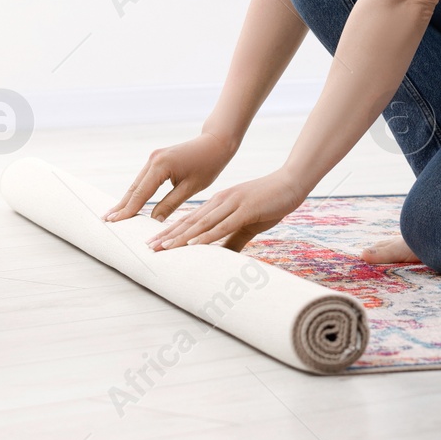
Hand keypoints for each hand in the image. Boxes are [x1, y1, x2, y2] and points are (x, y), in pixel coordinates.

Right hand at [102, 131, 235, 223]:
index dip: (127, 210)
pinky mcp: (157, 158)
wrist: (216, 142)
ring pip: (137, 183)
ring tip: (113, 215)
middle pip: (133, 188)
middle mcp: (153, 159)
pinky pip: (143, 179)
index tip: (113, 223)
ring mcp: (154, 157)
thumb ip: (170, 204)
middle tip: (105, 221)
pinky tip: (129, 202)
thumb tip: (152, 221)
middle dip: (121, 205)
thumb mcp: (190, 188)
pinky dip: (136, 191)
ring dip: (126, 199)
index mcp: (161, 166)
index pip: (140, 193)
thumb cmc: (208, 165)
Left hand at [145, 168, 308, 252]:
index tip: (154, 243)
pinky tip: (194, 243)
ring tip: (163, 248)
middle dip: (168, 236)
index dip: (171, 232)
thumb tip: (222, 257)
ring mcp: (232, 204)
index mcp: (219, 203)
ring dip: (181, 236)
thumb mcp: (248, 222)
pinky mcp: (245, 209)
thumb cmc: (271, 202)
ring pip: (201, 223)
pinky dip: (207, 235)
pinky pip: (223, 225)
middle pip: (189, 221)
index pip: (190, 220)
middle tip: (148, 248)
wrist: (292, 183)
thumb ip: (233, 238)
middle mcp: (220, 201)